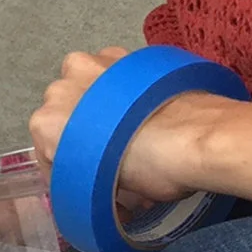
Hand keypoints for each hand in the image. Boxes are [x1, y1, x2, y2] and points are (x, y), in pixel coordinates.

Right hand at [26, 47, 226, 210]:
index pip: (49, 155)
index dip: (73, 174)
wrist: (205, 135)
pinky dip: (124, 87)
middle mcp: (61, 87)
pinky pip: (116, 73)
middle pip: (67, 116)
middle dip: (86, 135)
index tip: (95, 187)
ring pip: (89, 88)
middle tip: (114, 157)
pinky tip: (145, 106)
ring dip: (102, 104)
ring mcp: (95, 63)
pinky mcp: (129, 54)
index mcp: (46, 124)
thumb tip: (117, 197)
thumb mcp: (117, 189)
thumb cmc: (154, 168)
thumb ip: (98, 185)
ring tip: (131, 127)